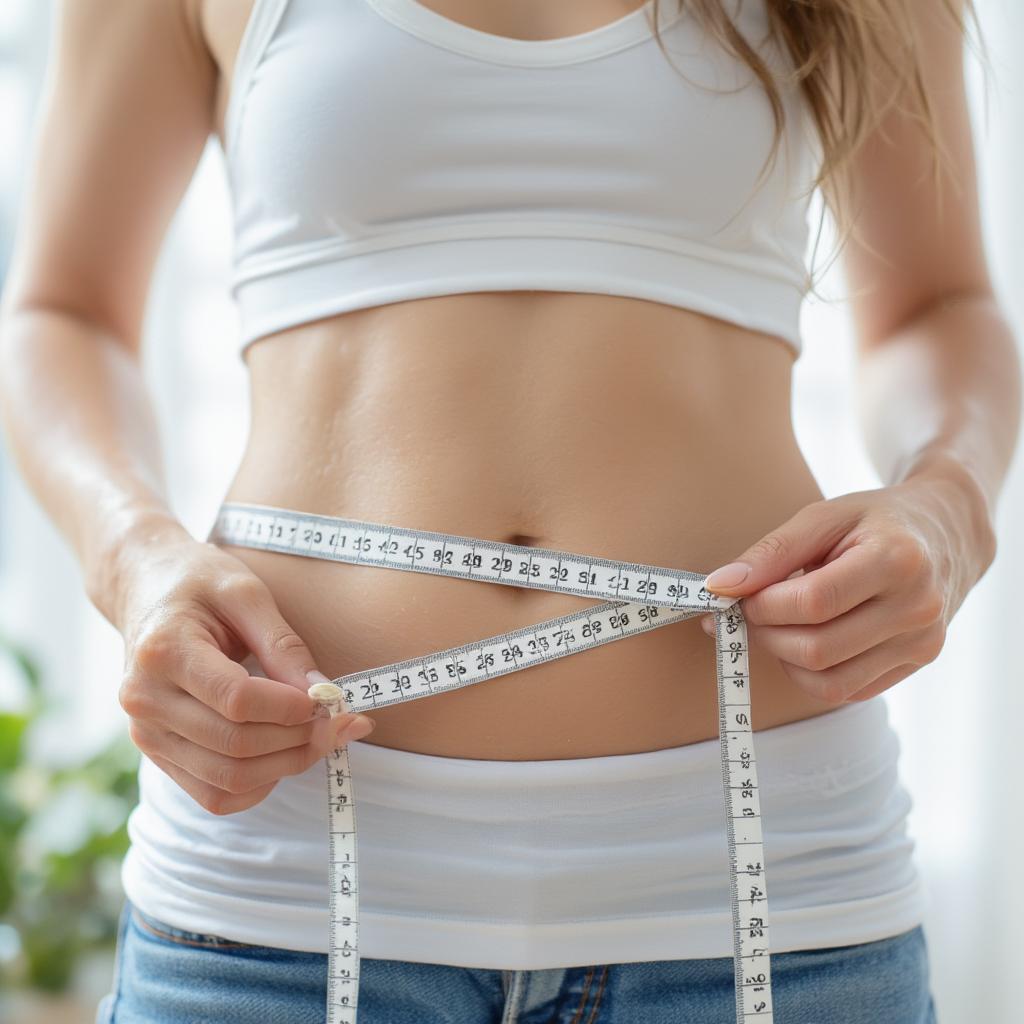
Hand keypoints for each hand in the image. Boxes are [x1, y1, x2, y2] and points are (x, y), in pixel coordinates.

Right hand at [115, 534, 374, 814]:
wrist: (144, 587)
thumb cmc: (198, 582)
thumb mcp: (246, 593)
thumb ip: (283, 645)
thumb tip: (323, 693)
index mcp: (163, 651)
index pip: (236, 700)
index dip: (290, 708)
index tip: (328, 699)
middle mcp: (145, 700)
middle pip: (234, 746)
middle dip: (299, 740)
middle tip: (341, 721)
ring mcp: (145, 733)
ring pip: (226, 779)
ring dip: (286, 766)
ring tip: (321, 737)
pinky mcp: (156, 752)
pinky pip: (213, 794)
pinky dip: (258, 785)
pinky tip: (283, 755)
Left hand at [697, 474, 996, 704]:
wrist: (945, 534)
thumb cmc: (875, 520)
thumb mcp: (824, 517)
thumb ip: (771, 552)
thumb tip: (720, 586)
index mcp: (897, 560)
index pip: (814, 603)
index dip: (764, 605)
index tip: (739, 595)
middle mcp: (917, 608)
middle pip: (819, 649)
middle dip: (766, 635)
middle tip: (747, 614)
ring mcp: (922, 642)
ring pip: (830, 682)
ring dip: (784, 659)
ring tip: (775, 627)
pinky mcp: (917, 663)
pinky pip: (848, 691)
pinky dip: (811, 674)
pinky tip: (804, 640)